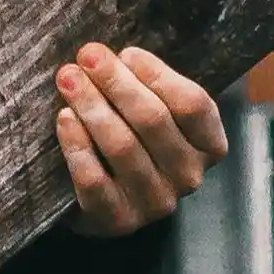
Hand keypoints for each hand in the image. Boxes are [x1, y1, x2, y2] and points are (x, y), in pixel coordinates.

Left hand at [55, 43, 226, 236]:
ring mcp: (155, 202)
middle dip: (116, 83)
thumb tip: (118, 55)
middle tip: (88, 56)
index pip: (193, 104)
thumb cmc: (134, 140)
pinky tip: (64, 119)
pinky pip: (95, 179)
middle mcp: (189, 177)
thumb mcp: (154, 112)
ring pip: (123, 146)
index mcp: (209, 145)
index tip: (126, 53)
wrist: (104, 200)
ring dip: (93, 107)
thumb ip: (150, 85)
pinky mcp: (119, 220)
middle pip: (154, 120)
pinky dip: (78, 146)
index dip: (158, 74)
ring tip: (69, 80)